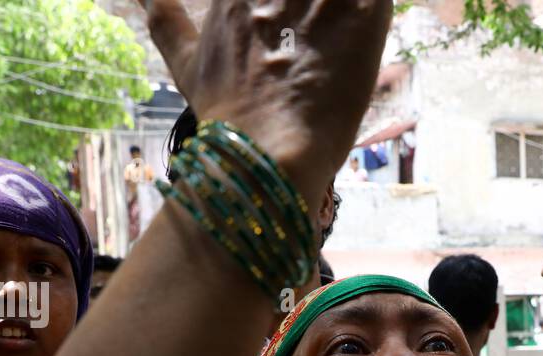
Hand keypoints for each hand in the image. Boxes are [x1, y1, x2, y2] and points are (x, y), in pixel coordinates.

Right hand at [142, 0, 392, 191]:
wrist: (263, 155)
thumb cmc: (225, 119)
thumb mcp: (186, 65)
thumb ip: (166, 21)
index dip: (279, 5)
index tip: (287, 32)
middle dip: (317, 9)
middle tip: (315, 37)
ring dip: (344, 9)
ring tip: (339, 32)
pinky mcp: (364, 14)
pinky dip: (375, 7)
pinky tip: (365, 33)